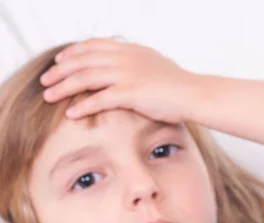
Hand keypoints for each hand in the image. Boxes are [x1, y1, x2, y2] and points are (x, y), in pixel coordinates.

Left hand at [40, 38, 197, 122]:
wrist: (196, 94)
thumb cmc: (180, 86)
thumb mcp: (157, 66)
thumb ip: (140, 64)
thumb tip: (132, 69)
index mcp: (131, 50)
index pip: (94, 45)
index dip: (74, 52)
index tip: (60, 59)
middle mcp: (126, 58)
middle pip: (83, 60)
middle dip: (60, 70)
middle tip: (46, 80)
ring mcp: (128, 74)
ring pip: (86, 78)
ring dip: (64, 87)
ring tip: (49, 96)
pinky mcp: (131, 92)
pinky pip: (99, 99)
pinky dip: (82, 106)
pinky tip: (71, 114)